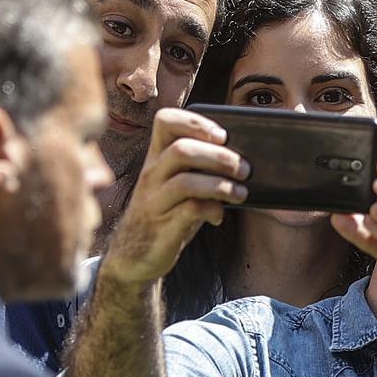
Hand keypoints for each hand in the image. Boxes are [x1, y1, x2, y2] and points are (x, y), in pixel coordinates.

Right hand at [102, 108, 248, 285]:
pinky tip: (220, 216)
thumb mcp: (176, 184)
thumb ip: (198, 167)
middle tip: (244, 169)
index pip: (166, 121)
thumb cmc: (165, 213)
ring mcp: (156, 201)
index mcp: (157, 157)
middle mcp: (152, 175)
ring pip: (186, 182)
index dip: (196, 122)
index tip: (223, 136)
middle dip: (220, 157)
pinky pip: (190, 210)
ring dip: (221, 185)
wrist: (133, 255)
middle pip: (182, 150)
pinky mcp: (164, 227)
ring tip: (241, 193)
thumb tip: (241, 158)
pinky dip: (213, 210)